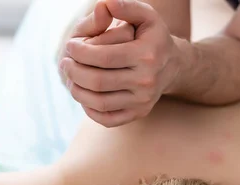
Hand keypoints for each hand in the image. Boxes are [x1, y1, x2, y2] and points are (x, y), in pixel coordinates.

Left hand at [59, 0, 179, 126]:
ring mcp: (143, 101)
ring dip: (77, 91)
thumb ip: (125, 7)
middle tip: (65, 63)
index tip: (70, 46)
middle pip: (98, 82)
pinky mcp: (138, 114)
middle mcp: (146, 81)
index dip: (79, 52)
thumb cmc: (152, 37)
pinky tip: (84, 95)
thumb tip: (104, 5)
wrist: (173, 65)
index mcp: (146, 55)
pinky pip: (107, 119)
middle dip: (74, 72)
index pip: (103, 57)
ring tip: (70, 78)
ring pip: (99, 102)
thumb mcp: (145, 15)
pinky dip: (89, 110)